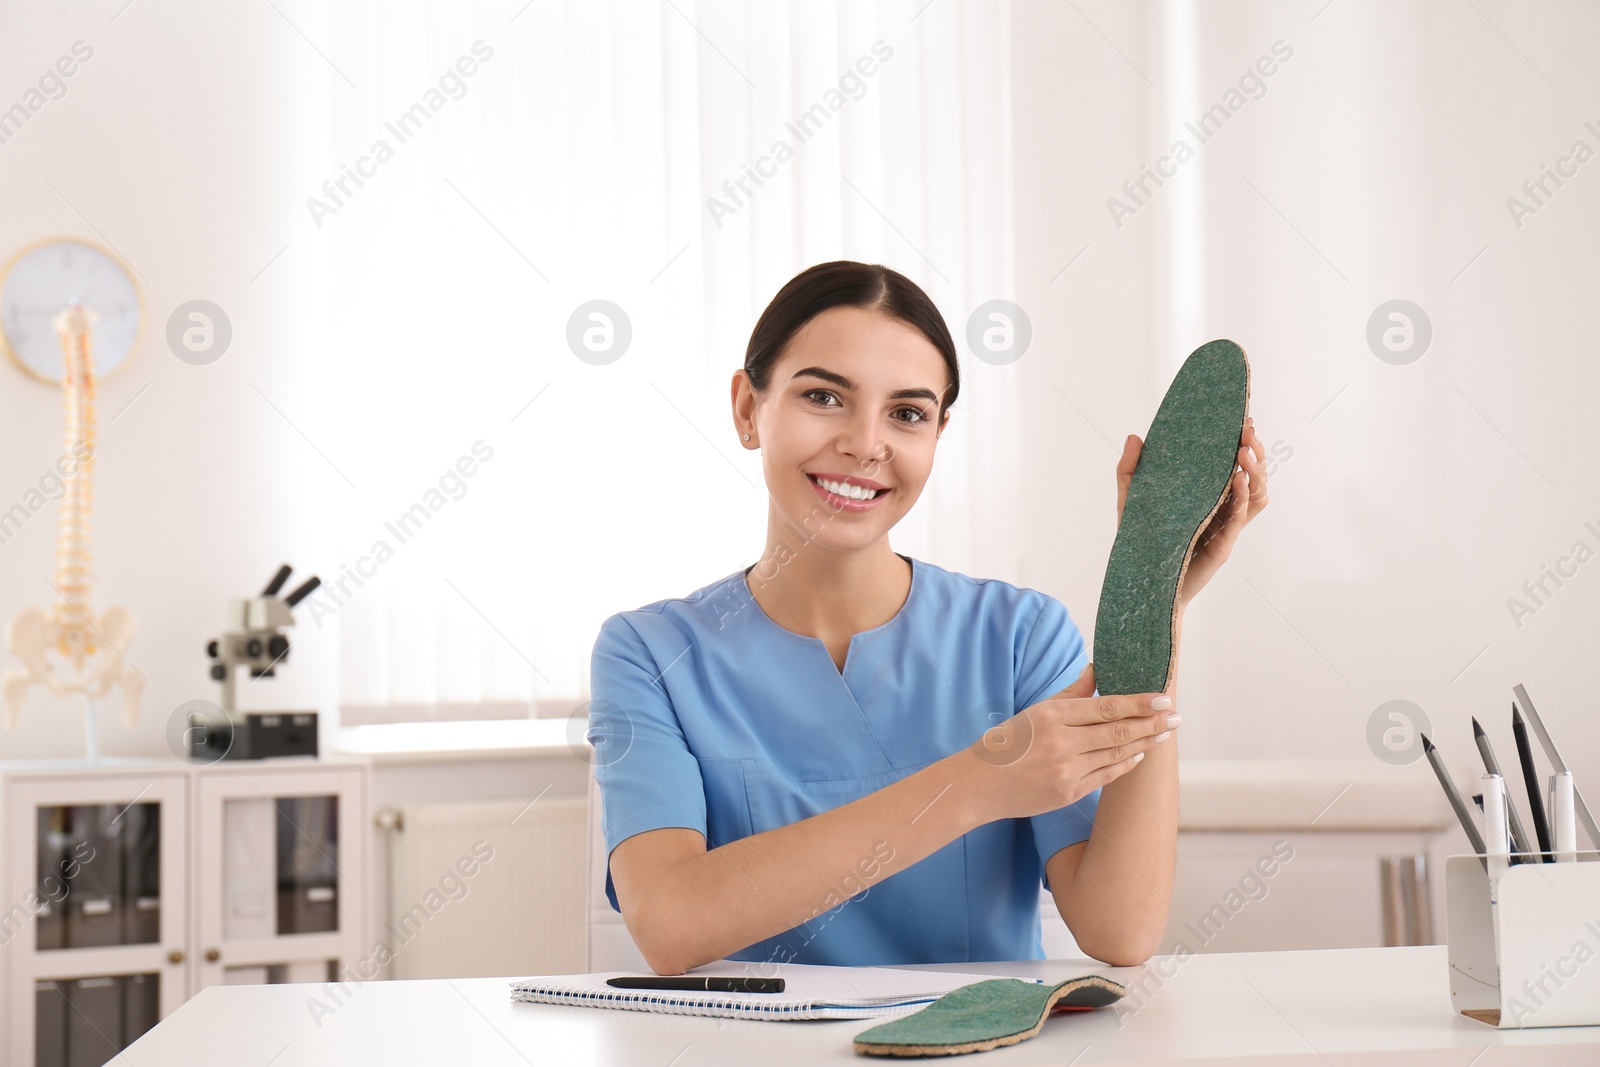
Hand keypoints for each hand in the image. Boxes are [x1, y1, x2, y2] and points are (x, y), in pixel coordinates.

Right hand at [959, 663, 1177, 821]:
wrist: (979, 785)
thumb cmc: (1006, 743)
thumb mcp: (1034, 710)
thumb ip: (1070, 692)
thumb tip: (1097, 669)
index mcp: (1051, 716)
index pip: (1105, 707)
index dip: (1138, 703)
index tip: (1163, 697)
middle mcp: (1061, 743)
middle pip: (1118, 731)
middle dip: (1152, 722)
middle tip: (1177, 716)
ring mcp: (1066, 771)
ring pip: (1117, 754)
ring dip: (1145, 742)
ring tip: (1166, 732)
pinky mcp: (1068, 793)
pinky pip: (1106, 776)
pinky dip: (1126, 764)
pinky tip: (1140, 754)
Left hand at [1115, 418, 1268, 608]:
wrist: (1140, 583)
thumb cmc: (1138, 542)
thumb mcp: (1130, 500)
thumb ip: (1130, 470)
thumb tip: (1135, 436)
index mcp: (1205, 494)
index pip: (1233, 464)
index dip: (1243, 444)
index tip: (1243, 421)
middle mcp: (1220, 509)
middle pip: (1252, 476)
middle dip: (1256, 452)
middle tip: (1248, 432)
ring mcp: (1224, 527)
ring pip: (1256, 495)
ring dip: (1255, 471)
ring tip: (1244, 452)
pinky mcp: (1222, 545)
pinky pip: (1239, 518)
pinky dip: (1241, 496)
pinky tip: (1235, 479)